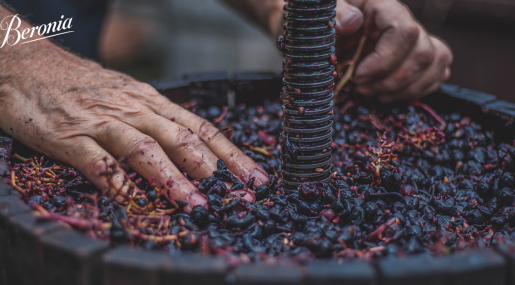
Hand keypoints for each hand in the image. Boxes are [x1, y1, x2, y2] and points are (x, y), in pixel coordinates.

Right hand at [0, 43, 267, 212]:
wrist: (25, 63)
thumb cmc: (82, 85)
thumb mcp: (127, 96)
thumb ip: (156, 122)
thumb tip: (193, 150)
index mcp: (151, 102)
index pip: (200, 127)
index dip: (230, 153)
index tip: (254, 177)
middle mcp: (133, 109)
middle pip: (180, 137)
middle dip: (210, 167)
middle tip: (233, 195)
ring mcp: (101, 121)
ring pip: (143, 147)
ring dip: (170, 176)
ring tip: (191, 201)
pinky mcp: (68, 135)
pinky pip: (95, 159)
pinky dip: (113, 179)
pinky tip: (127, 198)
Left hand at [334, 0, 452, 102]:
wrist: (329, 33)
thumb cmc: (327, 23)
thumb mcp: (323, 15)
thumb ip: (337, 14)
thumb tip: (353, 22)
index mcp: (383, 7)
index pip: (404, 32)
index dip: (384, 60)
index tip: (359, 75)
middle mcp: (404, 20)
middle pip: (422, 53)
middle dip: (392, 80)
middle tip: (362, 88)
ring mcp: (415, 38)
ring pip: (435, 62)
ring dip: (406, 88)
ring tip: (375, 94)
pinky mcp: (417, 55)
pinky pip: (437, 71)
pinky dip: (417, 89)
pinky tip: (390, 95)